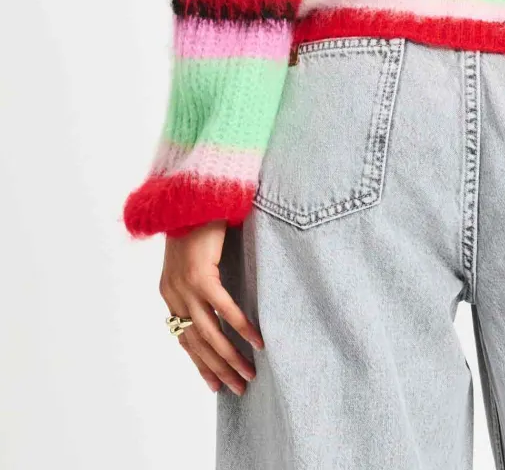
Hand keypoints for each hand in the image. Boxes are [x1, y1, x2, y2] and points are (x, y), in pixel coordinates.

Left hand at [159, 221, 263, 394]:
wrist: (192, 193)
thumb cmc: (198, 221)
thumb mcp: (194, 256)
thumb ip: (201, 279)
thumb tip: (218, 299)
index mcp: (169, 293)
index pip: (184, 340)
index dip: (200, 364)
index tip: (216, 384)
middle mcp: (174, 295)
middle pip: (197, 344)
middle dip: (218, 369)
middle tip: (238, 389)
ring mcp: (186, 287)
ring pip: (210, 334)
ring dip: (231, 358)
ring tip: (249, 375)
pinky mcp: (201, 276)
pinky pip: (225, 309)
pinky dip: (241, 328)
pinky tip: (256, 343)